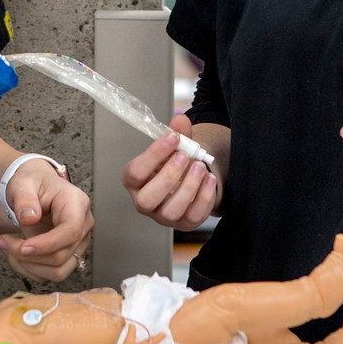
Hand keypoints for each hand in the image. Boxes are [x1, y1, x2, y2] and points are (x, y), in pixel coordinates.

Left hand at [0, 159, 93, 280]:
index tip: (23, 247)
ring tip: (7, 248)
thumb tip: (30, 218)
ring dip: (28, 266)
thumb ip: (25, 199)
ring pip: (59, 271)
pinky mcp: (69, 255)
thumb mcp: (23, 183)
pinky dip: (29, 269)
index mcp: (76, 203)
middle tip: (2, 241)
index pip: (70, 231)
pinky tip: (15, 254)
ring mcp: (78, 243)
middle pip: (62, 255)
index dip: (47, 244)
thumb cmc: (32, 183)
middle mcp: (83, 225)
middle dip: (28, 255)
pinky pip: (51, 274)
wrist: (35, 190)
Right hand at [122, 116, 216, 230]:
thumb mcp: (171, 148)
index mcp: (134, 182)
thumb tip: (181, 120)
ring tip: (199, 166)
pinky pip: (193, 216)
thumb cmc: (171, 165)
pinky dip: (204, 196)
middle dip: (168, 176)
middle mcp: (144, 202)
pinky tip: (209, 178)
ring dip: (188, 186)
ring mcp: (163, 216)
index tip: (172, 138)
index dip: (153, 155)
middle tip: (185, 156)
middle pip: (147, 199)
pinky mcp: (183, 223)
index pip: (135, 173)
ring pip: (170, 211)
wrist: (185, 181)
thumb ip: (176, 134)